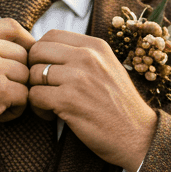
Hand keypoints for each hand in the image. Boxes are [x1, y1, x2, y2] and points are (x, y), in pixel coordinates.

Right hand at [0, 20, 33, 159]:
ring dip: (17, 93)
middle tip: (2, 92)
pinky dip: (16, 110)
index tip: (29, 55)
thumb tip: (10, 43)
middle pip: (22, 54)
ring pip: (25, 76)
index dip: (26, 40)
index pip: (12, 26)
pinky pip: (24, 97)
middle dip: (18, 75)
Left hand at [27, 31, 157, 171]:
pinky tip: (50, 115)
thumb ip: (84, 57)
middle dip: (32, 69)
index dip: (41, 52)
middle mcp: (87, 56)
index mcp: (96, 46)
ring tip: (48, 104)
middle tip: (42, 87)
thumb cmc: (120, 107)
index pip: (51, 35)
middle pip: (37, 51)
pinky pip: (34, 96)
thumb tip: (51, 52)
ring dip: (34, 91)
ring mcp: (78, 77)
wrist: (138, 136)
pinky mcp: (68, 100)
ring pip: (33, 74)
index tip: (45, 70)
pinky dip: (37, 108)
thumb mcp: (109, 69)